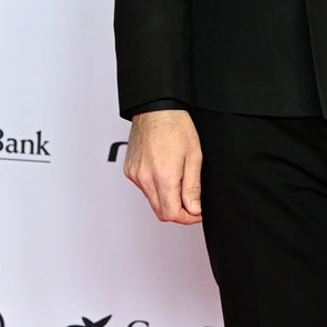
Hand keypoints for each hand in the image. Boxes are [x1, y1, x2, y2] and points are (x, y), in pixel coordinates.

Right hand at [123, 109, 202, 223]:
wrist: (156, 108)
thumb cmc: (176, 126)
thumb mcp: (194, 156)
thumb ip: (193, 187)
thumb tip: (194, 210)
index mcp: (163, 176)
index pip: (172, 214)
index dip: (187, 218)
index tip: (197, 212)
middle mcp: (145, 178)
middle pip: (160, 212)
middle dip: (177, 211)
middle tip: (191, 203)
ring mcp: (135, 174)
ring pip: (151, 200)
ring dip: (166, 199)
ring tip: (178, 181)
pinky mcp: (129, 170)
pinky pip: (143, 188)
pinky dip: (155, 187)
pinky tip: (164, 172)